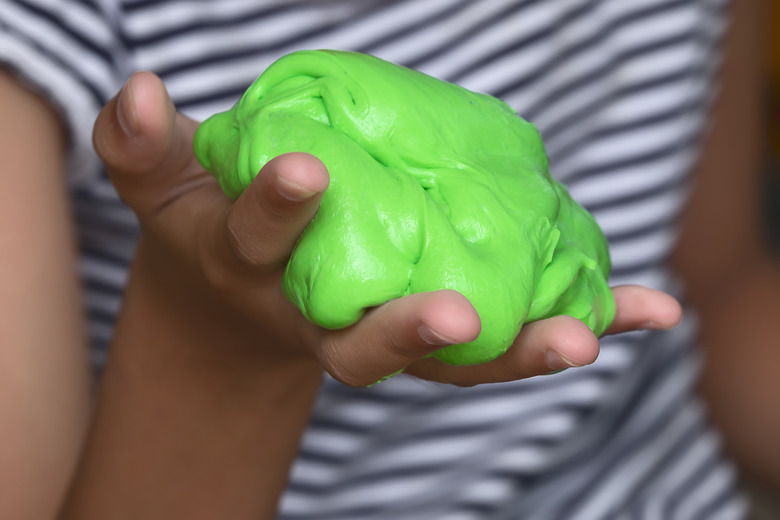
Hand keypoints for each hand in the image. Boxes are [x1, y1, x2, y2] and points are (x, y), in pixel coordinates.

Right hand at [94, 72, 681, 387]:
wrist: (236, 307)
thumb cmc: (207, 226)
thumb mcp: (164, 187)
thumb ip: (141, 145)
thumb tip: (140, 87)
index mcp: (252, 272)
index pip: (260, 243)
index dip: (276, 211)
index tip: (304, 172)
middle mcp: (317, 321)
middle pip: (360, 344)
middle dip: (405, 330)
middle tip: (457, 314)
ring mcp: (378, 337)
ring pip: (445, 363)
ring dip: (516, 352)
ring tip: (587, 337)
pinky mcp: (433, 338)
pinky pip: (498, 344)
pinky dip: (564, 328)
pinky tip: (641, 314)